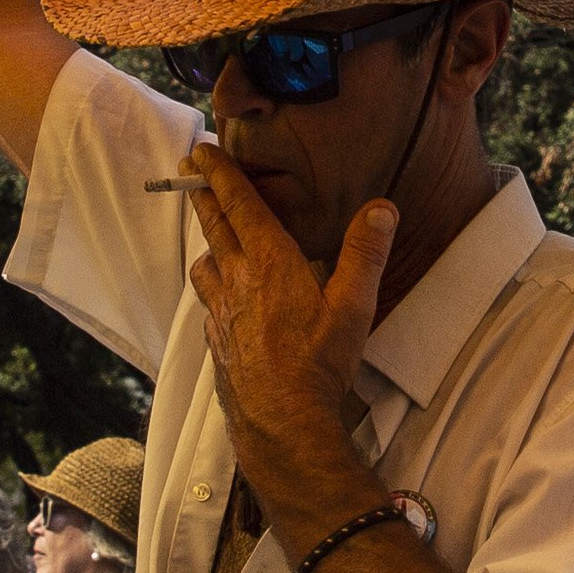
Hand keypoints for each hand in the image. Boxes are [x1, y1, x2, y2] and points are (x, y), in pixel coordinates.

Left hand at [186, 136, 390, 515]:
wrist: (283, 423)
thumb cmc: (319, 364)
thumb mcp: (354, 306)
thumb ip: (366, 253)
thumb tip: (382, 208)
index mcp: (269, 263)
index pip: (239, 205)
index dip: (221, 174)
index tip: (204, 149)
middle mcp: (238, 281)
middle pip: (216, 227)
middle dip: (204, 195)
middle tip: (191, 171)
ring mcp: (222, 314)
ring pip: (207, 266)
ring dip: (208, 243)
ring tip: (212, 236)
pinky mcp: (218, 343)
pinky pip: (210, 304)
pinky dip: (214, 289)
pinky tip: (224, 299)